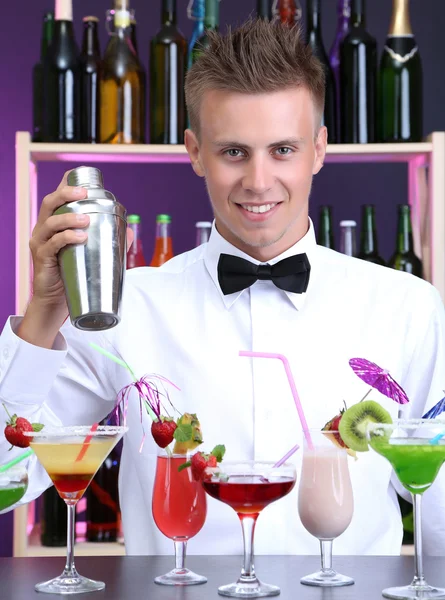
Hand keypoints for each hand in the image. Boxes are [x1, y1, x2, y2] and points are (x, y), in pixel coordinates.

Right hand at [18, 171, 133, 347]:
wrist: (55, 302)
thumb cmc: (71, 275)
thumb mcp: (89, 254)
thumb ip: (108, 242)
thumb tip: (128, 232)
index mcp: (54, 223)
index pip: (57, 197)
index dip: (66, 184)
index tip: (83, 179)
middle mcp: (44, 229)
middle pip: (50, 202)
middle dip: (66, 194)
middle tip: (84, 193)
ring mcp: (41, 243)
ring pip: (50, 221)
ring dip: (69, 217)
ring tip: (86, 219)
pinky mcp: (42, 258)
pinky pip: (52, 244)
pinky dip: (66, 238)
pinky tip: (80, 237)